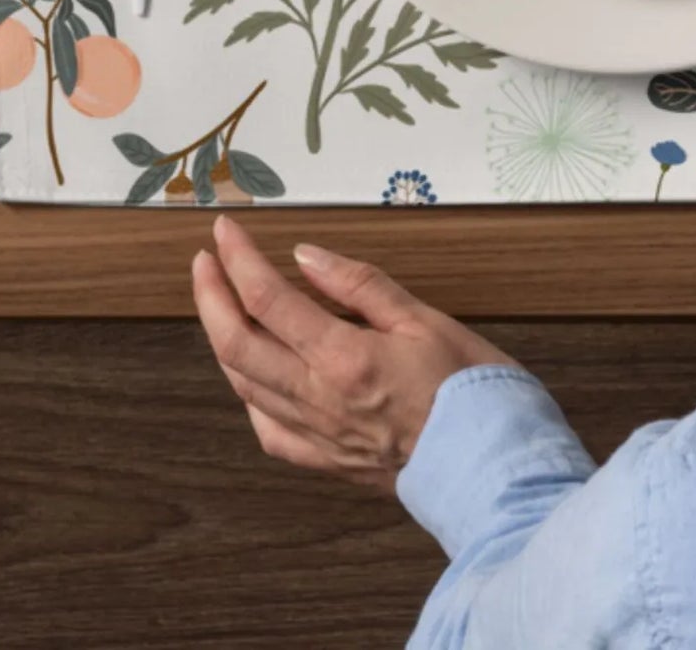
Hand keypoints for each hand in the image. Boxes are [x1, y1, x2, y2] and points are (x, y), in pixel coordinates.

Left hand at [192, 214, 516, 490]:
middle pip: (237, 344)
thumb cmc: (470, 389)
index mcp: (343, 357)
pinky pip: (267, 430)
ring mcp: (316, 435)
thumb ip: (361, 286)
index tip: (226, 229)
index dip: (239, 259)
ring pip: (243, 385)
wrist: (491, 466)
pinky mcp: (325, 461)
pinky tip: (252, 378)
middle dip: (211, 297)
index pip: (268, 299)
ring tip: (220, 305)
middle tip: (204, 260)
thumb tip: (307, 257)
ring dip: (222, 339)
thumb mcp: (425, 318)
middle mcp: (317, 399)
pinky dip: (248, 395)